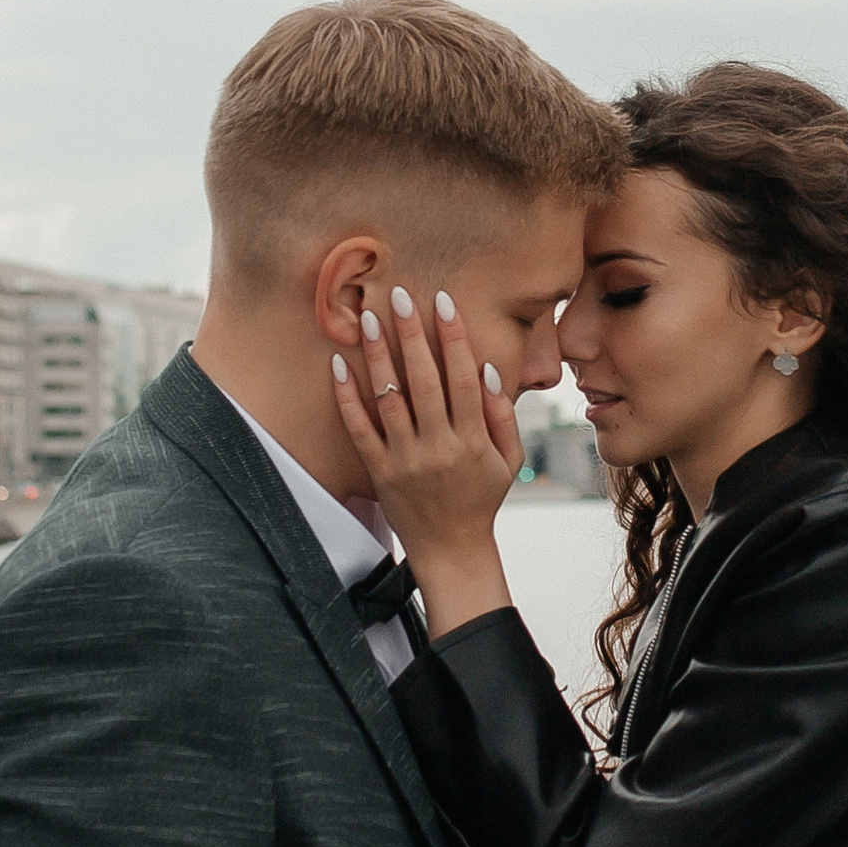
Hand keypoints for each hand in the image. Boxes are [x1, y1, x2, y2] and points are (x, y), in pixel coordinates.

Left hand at [331, 287, 519, 634]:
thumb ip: (502, 416)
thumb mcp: (508, 461)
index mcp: (474, 440)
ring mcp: (407, 460)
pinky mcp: (380, 472)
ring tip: (367, 318)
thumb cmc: (482, 498)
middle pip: (425, 381)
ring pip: (389, 399)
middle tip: (399, 296)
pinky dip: (348, 397)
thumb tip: (485, 371)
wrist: (452, 550)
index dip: (453, 338)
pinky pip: (360, 430)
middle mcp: (440, 447)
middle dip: (412, 335)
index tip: (443, 302)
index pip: (463, 378)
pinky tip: (339, 364)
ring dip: (378, 356)